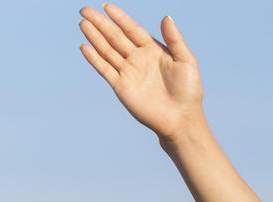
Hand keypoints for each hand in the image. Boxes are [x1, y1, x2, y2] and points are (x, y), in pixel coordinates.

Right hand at [78, 4, 203, 141]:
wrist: (181, 119)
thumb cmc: (188, 91)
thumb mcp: (186, 61)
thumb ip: (175, 39)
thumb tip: (166, 16)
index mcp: (153, 51)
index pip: (132, 30)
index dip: (120, 18)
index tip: (107, 6)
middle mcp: (138, 59)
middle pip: (116, 37)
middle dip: (101, 23)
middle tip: (85, 10)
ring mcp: (129, 72)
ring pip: (107, 51)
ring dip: (95, 37)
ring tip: (83, 23)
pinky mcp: (121, 87)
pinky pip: (105, 69)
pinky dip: (94, 59)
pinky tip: (85, 47)